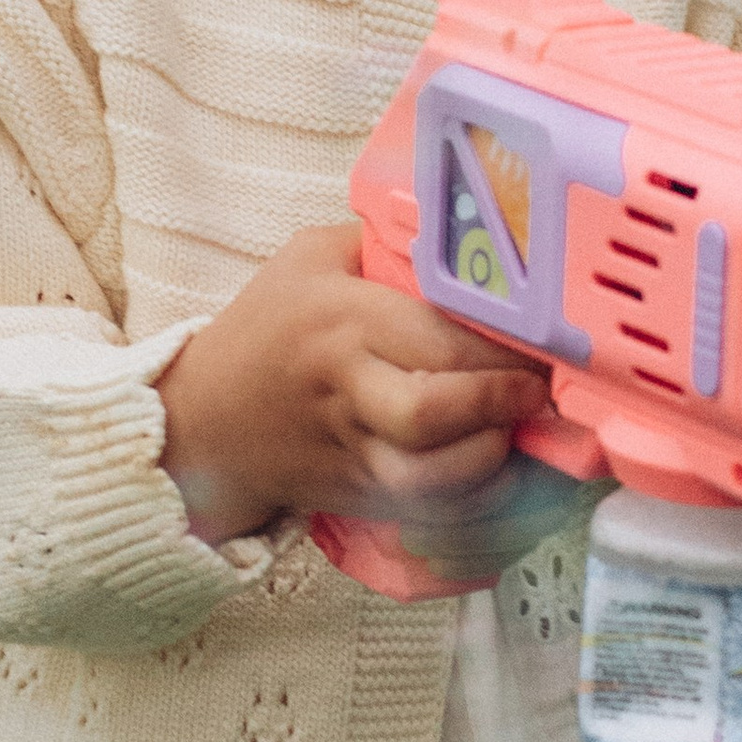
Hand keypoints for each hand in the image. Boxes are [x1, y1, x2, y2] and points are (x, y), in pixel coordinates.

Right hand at [158, 224, 548, 546]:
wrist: (202, 421)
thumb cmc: (263, 329)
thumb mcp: (308, 259)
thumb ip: (380, 240)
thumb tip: (464, 230)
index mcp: (341, 319)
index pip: (435, 336)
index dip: (501, 344)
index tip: (539, 338)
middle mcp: (347, 388)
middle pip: (431, 412)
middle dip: (501, 404)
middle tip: (536, 389)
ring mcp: (350, 450)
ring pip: (430, 477)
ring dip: (490, 463)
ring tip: (516, 433)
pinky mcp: (356, 495)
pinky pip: (426, 511)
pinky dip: (470, 502)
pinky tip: (495, 475)